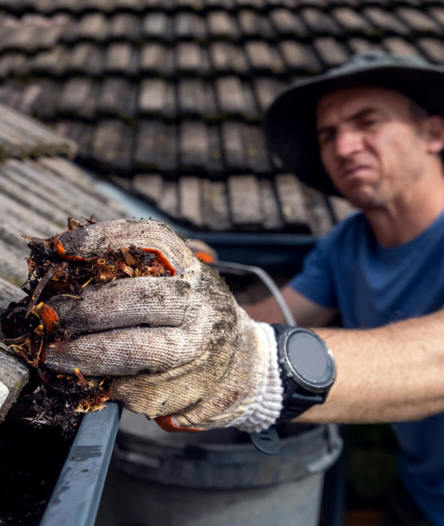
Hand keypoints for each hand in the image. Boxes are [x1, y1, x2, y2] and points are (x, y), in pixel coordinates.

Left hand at [44, 220, 282, 431]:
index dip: (105, 239)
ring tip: (55, 356)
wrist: (243, 364)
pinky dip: (113, 386)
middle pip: (143, 298)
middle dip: (90, 309)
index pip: (152, 239)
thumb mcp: (177, 287)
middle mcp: (201, 304)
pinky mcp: (195, 387)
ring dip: (88, 357)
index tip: (62, 248)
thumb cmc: (193, 319)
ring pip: (139, 351)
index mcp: (193, 270)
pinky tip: (103, 380)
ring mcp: (202, 348)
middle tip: (55, 317)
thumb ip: (136, 279)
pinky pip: (142, 390)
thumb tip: (64, 273)